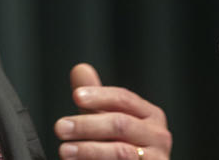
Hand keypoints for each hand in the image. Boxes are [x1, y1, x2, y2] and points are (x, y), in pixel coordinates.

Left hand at [54, 63, 171, 158]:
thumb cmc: (118, 144)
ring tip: (64, 150)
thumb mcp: (104, 119)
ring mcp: (158, 158)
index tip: (76, 96)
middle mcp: (158, 135)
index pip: (123, 98)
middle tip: (60, 127)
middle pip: (120, 124)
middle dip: (86, 125)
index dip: (99, 96)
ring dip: (88, 150)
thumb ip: (94, 97)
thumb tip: (80, 68)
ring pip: (121, 151)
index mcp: (150, 114)